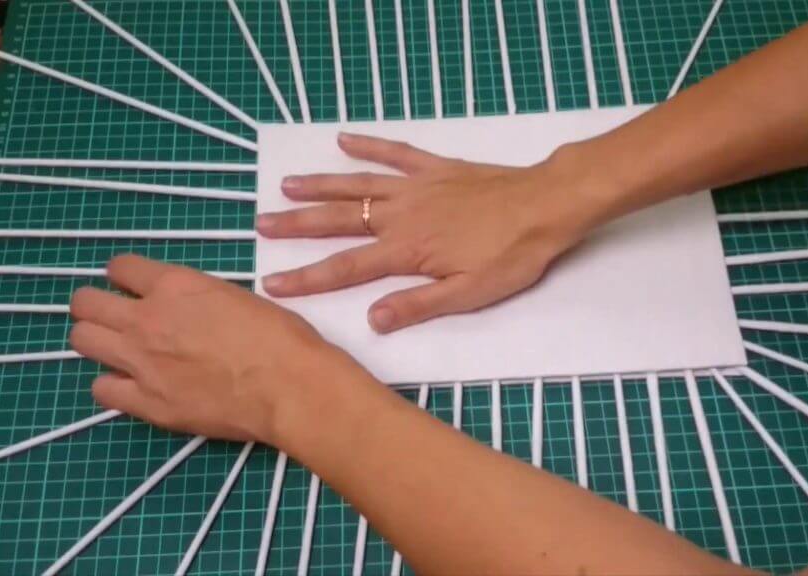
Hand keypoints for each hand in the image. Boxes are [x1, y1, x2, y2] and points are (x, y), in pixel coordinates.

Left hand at [68, 254, 377, 444]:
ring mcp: (142, 362)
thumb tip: (189, 309)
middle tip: (114, 316)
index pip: (119, 267)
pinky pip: (100, 389)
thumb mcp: (238, 297)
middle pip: (86, 302)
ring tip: (117, 348)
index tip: (132, 286)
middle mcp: (148, 319)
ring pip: (82, 341)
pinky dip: (112, 385)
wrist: (290, 386)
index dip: (124, 276)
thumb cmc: (280, 337)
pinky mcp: (146, 403)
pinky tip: (131, 384)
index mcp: (175, 285)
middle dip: (95, 305)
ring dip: (96, 340)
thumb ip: (199, 299)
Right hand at [257, 133, 603, 332]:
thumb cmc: (511, 255)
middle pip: (338, 221)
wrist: (546, 206)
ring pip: (357, 185)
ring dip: (320, 186)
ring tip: (285, 184)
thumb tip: (372, 320)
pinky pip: (395, 153)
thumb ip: (418, 305)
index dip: (305, 278)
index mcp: (406, 251)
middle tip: (261, 224)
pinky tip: (344, 139)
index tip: (271, 284)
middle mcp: (401, 215)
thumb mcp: (468, 294)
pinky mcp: (436, 167)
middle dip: (297, 225)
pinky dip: (368, 145)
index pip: (345, 269)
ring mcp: (417, 187)